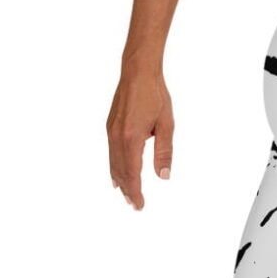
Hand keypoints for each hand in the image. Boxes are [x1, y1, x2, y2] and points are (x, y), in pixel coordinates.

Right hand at [106, 71, 173, 210]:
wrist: (137, 72)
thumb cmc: (155, 95)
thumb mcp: (167, 125)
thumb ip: (164, 152)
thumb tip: (164, 177)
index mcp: (131, 138)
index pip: (132, 173)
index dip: (136, 191)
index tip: (140, 205)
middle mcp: (117, 137)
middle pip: (120, 171)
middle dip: (127, 190)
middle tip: (134, 205)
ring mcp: (111, 131)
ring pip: (113, 163)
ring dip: (120, 180)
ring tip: (125, 194)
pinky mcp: (109, 126)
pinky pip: (111, 153)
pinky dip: (114, 167)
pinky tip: (116, 174)